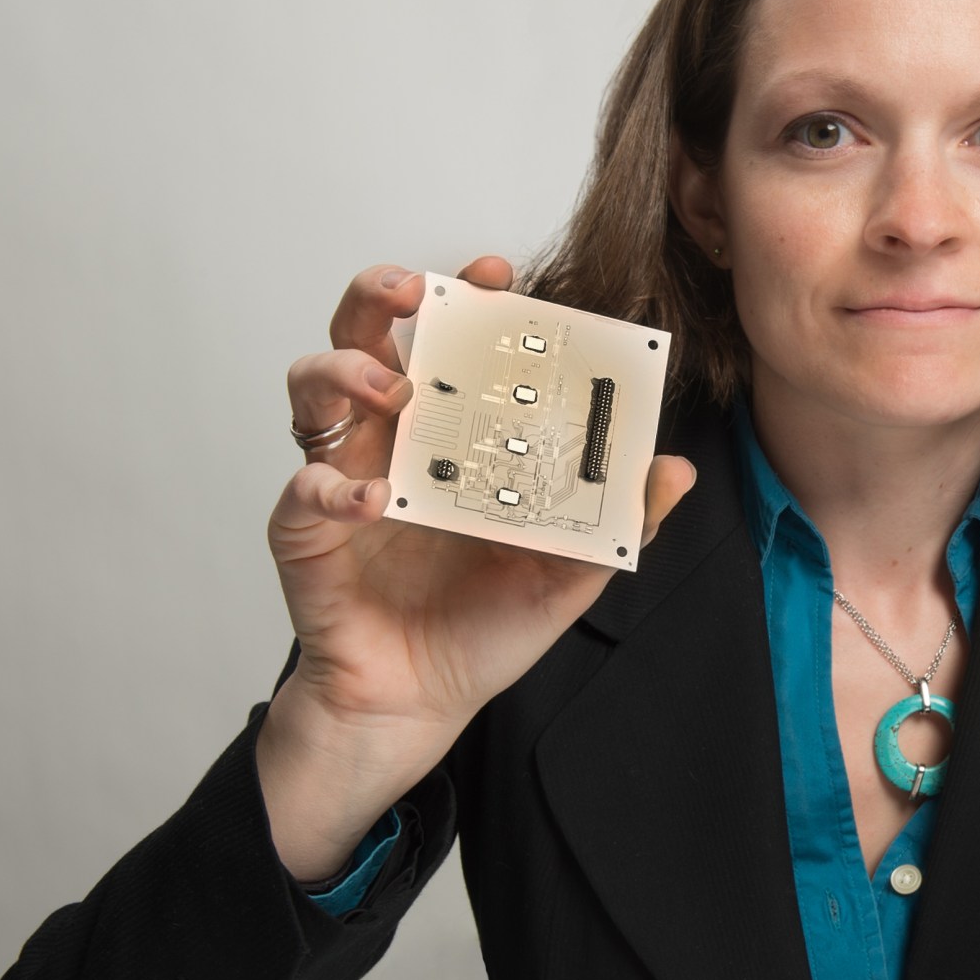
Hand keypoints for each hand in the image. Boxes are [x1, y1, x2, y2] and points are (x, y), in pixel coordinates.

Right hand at [258, 257, 696, 876]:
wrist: (421, 704)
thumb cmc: (483, 628)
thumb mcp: (569, 573)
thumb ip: (618, 521)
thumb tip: (675, 470)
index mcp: (453, 435)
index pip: (452, 345)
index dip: (468, 300)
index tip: (498, 276)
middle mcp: (393, 441)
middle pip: (364, 335)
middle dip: (380, 295)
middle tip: (416, 292)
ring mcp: (343, 478)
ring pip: (313, 387)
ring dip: (345, 370)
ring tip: (393, 389)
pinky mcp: (306, 532)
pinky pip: (304, 491)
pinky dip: (333, 488)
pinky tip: (372, 501)